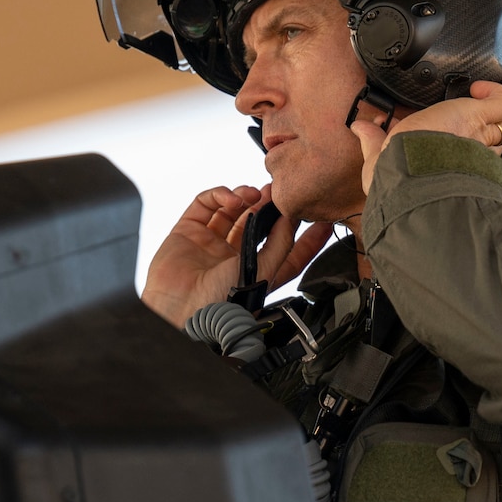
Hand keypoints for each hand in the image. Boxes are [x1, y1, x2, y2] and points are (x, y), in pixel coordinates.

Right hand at [141, 183, 333, 326]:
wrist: (180, 309)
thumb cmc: (221, 303)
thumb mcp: (262, 273)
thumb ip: (280, 244)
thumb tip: (292, 218)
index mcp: (256, 272)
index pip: (286, 250)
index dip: (304, 235)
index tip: (321, 217)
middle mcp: (234, 256)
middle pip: (258, 223)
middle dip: (270, 206)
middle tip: (279, 192)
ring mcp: (210, 242)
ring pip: (232, 211)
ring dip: (246, 197)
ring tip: (255, 194)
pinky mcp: (188, 231)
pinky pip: (205, 204)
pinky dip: (220, 195)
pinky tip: (232, 199)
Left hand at [351, 78, 501, 196]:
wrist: (410, 176)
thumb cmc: (397, 177)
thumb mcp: (378, 156)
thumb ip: (372, 141)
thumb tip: (360, 129)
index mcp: (448, 159)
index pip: (473, 149)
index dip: (476, 135)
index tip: (465, 118)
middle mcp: (470, 151)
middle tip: (495, 101)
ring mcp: (479, 135)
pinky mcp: (480, 119)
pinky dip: (500, 93)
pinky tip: (484, 87)